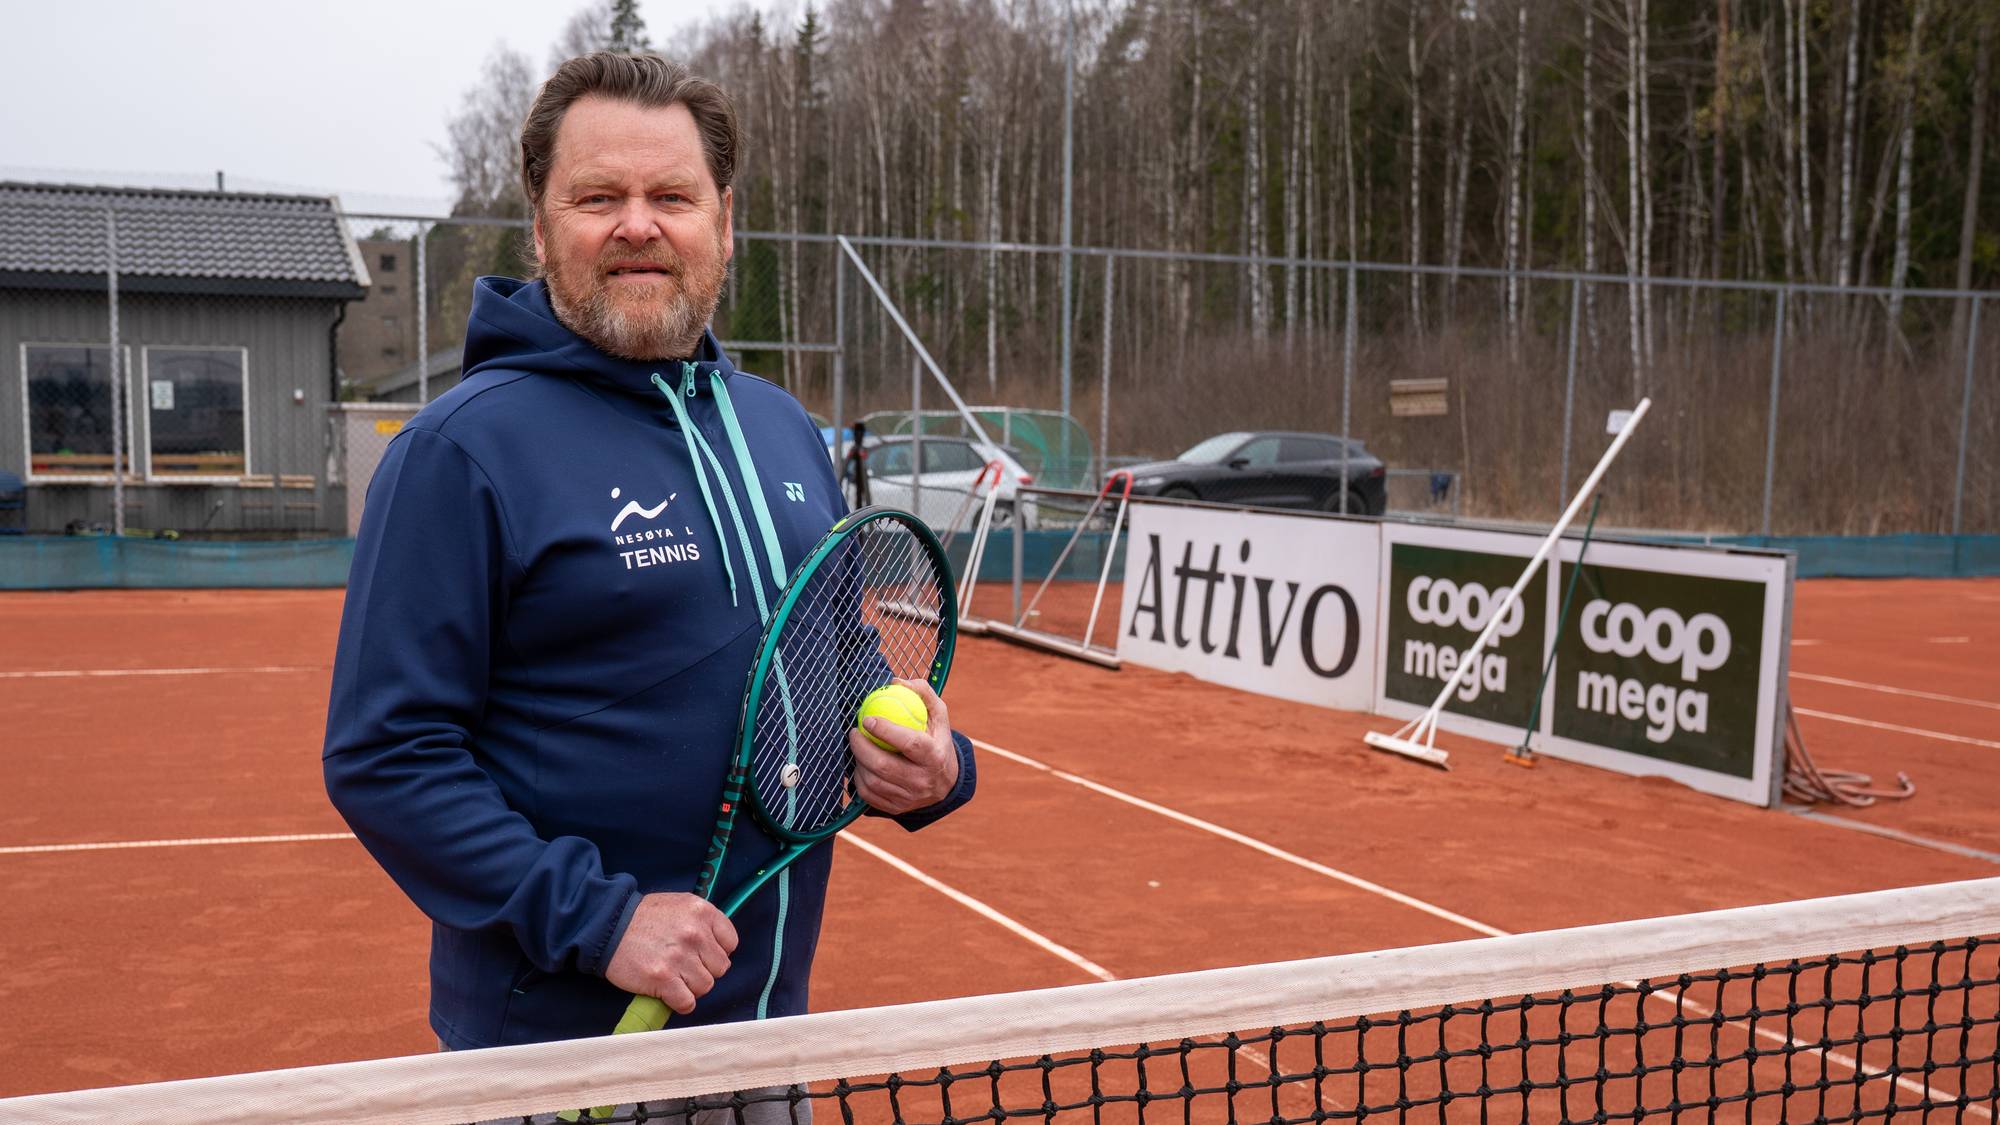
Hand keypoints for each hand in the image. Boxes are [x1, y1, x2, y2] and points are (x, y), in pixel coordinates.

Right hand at [603, 892, 737, 1014]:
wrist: (608, 925)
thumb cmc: (644, 917)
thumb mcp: (680, 905)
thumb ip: (703, 922)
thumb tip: (720, 946)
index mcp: (703, 912)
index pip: (731, 943)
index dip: (715, 952)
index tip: (701, 953)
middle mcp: (695, 933)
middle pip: (720, 968)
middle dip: (703, 970)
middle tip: (684, 966)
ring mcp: (679, 956)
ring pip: (705, 987)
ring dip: (690, 987)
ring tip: (674, 978)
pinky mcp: (663, 978)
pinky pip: (687, 1002)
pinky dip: (679, 1002)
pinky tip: (669, 993)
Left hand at [850, 677, 959, 814]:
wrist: (946, 783)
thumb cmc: (937, 741)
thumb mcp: (939, 716)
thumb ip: (923, 693)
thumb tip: (897, 681)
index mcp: (934, 757)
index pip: (909, 743)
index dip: (885, 731)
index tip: (868, 718)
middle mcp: (922, 781)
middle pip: (884, 766)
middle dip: (861, 748)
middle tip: (853, 732)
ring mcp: (909, 798)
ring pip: (873, 782)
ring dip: (858, 762)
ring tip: (857, 747)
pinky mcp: (897, 809)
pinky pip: (869, 795)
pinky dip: (859, 779)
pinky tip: (860, 765)